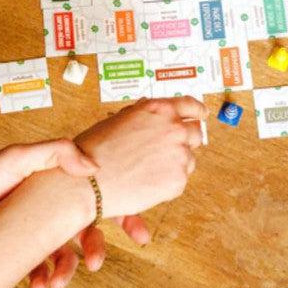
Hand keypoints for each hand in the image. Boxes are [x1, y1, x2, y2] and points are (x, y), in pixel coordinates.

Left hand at [0, 140, 150, 287]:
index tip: (140, 234)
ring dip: (67, 271)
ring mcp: (36, 230)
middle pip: (88, 230)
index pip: (100, 195)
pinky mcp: (20, 251)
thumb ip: (57, 152)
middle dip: (97, 250)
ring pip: (66, 255)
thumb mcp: (18, 157)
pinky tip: (38, 285)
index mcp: (57, 183)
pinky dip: (43, 279)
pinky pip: (41, 269)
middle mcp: (50, 206)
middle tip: (95, 264)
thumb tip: (93, 166)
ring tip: (56, 282)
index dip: (126, 215)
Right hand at [74, 97, 207, 218]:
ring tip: (149, 168)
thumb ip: (141, 113)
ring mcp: (178, 154)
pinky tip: (147, 180)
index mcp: (159, 109)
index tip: (200, 114)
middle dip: (185, 139)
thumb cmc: (96, 150)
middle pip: (195, 132)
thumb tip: (150, 109)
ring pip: (189, 157)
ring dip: (176, 161)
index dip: (197, 111)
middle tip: (169, 149)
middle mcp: (173, 128)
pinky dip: (168, 180)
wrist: (87, 182)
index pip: (190, 105)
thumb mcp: (119, 119)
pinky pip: (180, 178)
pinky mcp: (178, 179)